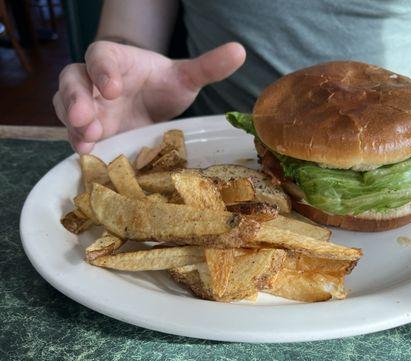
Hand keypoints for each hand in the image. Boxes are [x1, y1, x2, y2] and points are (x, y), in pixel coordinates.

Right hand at [53, 41, 245, 152]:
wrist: (150, 102)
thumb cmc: (162, 85)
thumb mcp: (185, 77)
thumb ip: (207, 66)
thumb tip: (239, 51)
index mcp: (115, 61)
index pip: (101, 57)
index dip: (102, 71)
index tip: (113, 88)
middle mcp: (94, 81)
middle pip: (72, 80)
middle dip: (77, 99)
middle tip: (88, 118)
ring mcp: (88, 105)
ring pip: (65, 106)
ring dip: (73, 123)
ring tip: (87, 139)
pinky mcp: (88, 128)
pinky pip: (74, 131)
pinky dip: (77, 141)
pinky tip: (87, 153)